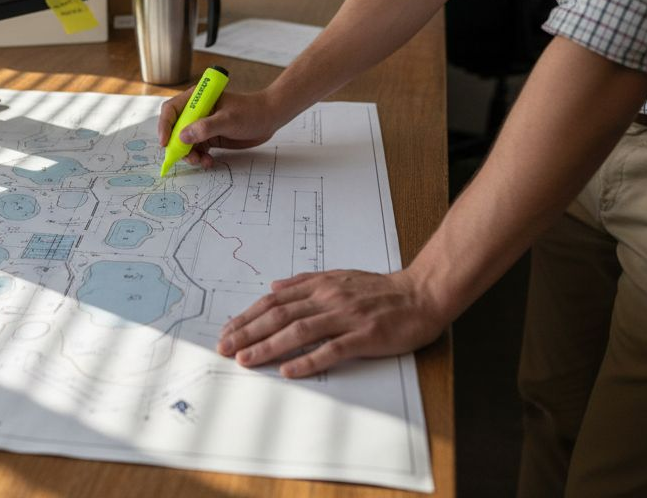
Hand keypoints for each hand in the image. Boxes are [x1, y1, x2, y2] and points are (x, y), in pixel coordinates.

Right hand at [157, 89, 281, 168]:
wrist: (269, 118)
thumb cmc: (250, 112)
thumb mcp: (228, 119)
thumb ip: (205, 128)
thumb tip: (182, 137)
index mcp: (197, 99)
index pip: (171, 110)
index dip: (165, 126)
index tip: (166, 143)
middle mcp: (196, 111)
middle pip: (175, 130)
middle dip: (178, 146)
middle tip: (188, 157)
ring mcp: (202, 125)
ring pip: (185, 143)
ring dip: (190, 155)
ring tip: (202, 162)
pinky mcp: (209, 136)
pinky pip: (197, 149)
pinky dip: (200, 158)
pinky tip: (209, 162)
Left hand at [217, 269, 444, 377]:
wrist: (422, 293)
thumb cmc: (381, 289)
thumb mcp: (339, 276)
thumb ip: (306, 282)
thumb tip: (274, 286)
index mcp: (320, 286)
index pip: (274, 302)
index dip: (247, 316)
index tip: (227, 332)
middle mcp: (328, 299)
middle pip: (279, 316)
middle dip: (248, 332)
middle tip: (224, 348)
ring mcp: (346, 317)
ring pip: (299, 331)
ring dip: (268, 346)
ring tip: (246, 360)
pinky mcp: (365, 336)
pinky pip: (332, 350)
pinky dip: (308, 360)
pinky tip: (288, 371)